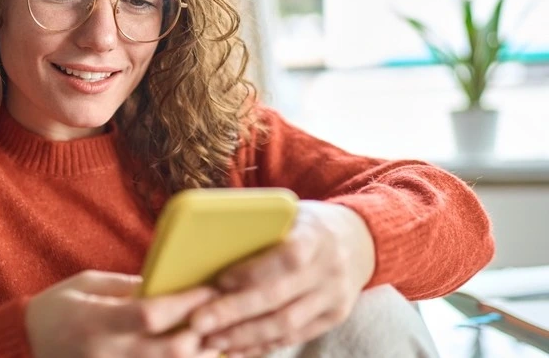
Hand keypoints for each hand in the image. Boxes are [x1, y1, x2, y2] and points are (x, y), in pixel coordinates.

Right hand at [26, 270, 220, 357]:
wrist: (24, 347)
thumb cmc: (55, 309)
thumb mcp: (85, 284)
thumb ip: (126, 285)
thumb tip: (167, 284)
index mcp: (96, 322)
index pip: (151, 313)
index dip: (185, 303)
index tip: (209, 289)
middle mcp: (107, 354)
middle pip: (169, 350)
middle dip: (201, 333)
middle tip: (220, 316)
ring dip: (199, 357)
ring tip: (215, 340)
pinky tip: (193, 356)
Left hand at [188, 201, 375, 357]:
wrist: (359, 239)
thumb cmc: (307, 223)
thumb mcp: (290, 213)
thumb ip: (260, 228)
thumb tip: (207, 245)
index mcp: (316, 236)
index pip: (287, 257)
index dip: (252, 272)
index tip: (218, 280)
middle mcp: (329, 269)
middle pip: (279, 298)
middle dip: (235, 312)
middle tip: (199, 322)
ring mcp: (335, 297)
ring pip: (286, 324)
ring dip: (244, 336)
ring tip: (211, 340)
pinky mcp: (334, 318)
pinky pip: (295, 337)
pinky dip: (263, 345)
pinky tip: (236, 349)